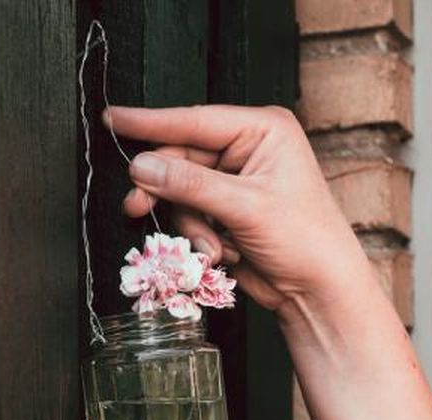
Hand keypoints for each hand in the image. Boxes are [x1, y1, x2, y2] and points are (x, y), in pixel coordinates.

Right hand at [105, 104, 371, 311]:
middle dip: (166, 191)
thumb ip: (189, 183)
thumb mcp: (244, 206)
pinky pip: (188, 214)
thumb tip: (142, 166)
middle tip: (136, 206)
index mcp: (263, 130)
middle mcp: (247, 149)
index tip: (114, 118)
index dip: (150, 122)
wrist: (317, 289)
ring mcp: (234, 180)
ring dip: (189, 223)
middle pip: (180, 158)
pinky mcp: (224, 209)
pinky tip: (221, 250)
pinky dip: (197, 235)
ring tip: (211, 245)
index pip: (195, 120)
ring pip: (179, 191)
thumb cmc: (305, 239)